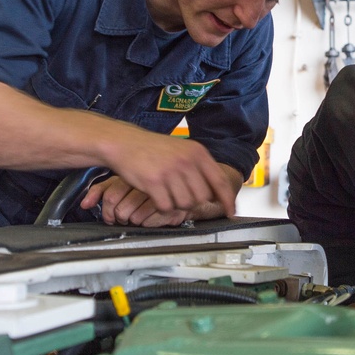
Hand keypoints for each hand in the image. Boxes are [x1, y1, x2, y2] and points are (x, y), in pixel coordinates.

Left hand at [81, 176, 190, 226]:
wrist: (184, 181)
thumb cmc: (149, 182)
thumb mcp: (123, 181)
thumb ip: (102, 189)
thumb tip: (84, 204)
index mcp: (132, 175)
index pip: (110, 196)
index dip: (108, 211)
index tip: (111, 217)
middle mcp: (145, 184)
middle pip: (122, 210)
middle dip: (120, 218)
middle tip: (124, 218)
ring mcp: (159, 196)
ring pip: (135, 218)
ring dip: (134, 221)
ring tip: (138, 216)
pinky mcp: (170, 207)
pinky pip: (149, 221)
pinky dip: (146, 223)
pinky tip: (150, 217)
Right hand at [101, 132, 237, 217]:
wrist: (124, 143)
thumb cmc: (154, 149)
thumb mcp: (182, 150)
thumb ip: (200, 168)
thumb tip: (217, 193)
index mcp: (197, 152)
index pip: (220, 181)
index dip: (227, 200)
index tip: (231, 212)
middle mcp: (187, 161)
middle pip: (202, 197)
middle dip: (193, 201)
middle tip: (180, 195)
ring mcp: (170, 171)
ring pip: (185, 204)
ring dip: (176, 204)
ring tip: (166, 192)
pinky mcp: (154, 182)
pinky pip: (166, 206)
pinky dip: (162, 207)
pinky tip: (156, 197)